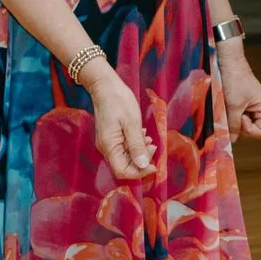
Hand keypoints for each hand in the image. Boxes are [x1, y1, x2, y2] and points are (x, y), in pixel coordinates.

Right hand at [85, 65, 155, 180]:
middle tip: (154, 146)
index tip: (154, 165)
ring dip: (140, 152)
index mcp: (109, 146)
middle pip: (125, 166)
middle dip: (142, 161)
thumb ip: (137, 145)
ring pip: (126, 158)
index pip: (122, 172)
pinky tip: (142, 135)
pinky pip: (124, 149)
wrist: (106, 87)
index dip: (139, 172)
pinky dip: (136, 146)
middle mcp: (106, 148)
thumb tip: (143, 165)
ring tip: (149, 139)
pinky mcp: (112, 138)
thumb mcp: (132, 123)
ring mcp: (108, 144)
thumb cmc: (119, 101)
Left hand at [213, 41, 260, 138]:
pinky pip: (236, 117)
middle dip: (239, 124)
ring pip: (242, 124)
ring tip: (227, 106)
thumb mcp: (233, 105)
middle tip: (231, 110)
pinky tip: (226, 104)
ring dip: (232, 119)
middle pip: (251, 130)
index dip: (248, 130)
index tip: (239, 117)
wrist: (227, 62)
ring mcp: (251, 107)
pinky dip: (229, 114)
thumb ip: (232, 125)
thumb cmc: (234, 81)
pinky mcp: (242, 104)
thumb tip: (230, 141)